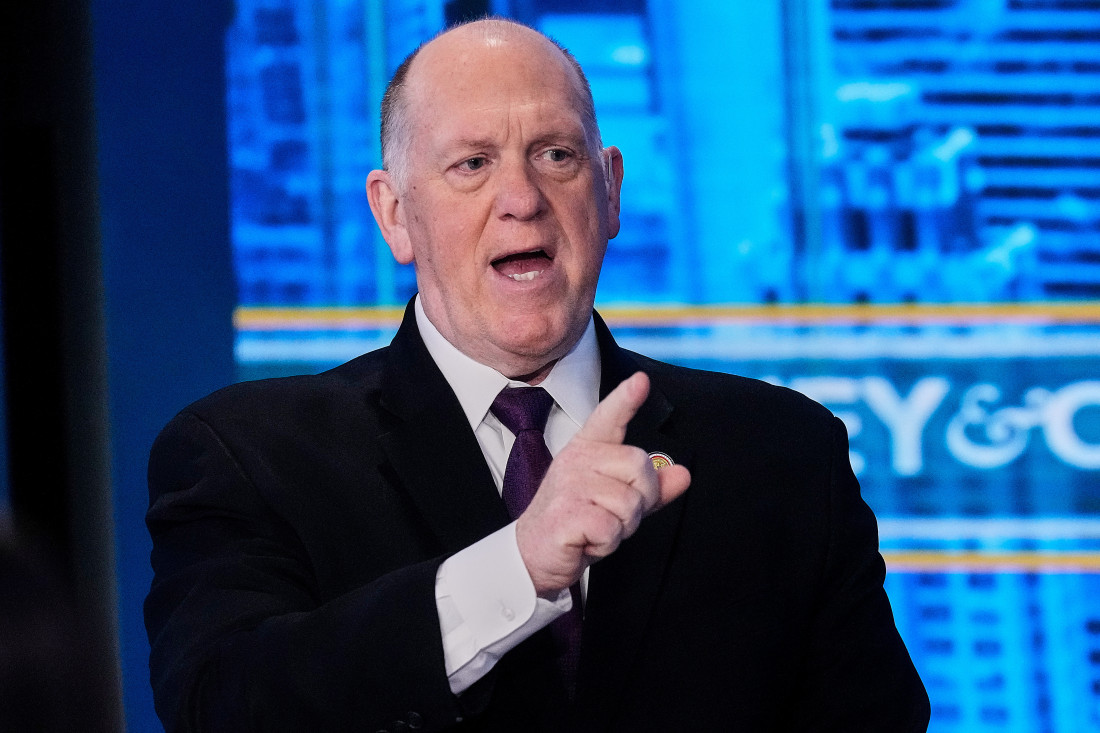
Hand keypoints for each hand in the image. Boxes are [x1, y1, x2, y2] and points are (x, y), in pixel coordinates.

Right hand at [515, 372, 690, 595]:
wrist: (534, 555)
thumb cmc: (578, 523)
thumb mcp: (618, 501)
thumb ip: (651, 487)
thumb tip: (683, 474)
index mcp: (588, 450)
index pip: (608, 418)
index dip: (625, 399)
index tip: (641, 381)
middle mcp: (576, 460)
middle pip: (640, 465)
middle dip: (641, 499)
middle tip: (615, 515)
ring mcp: (568, 485)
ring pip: (630, 502)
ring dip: (623, 527)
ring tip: (597, 529)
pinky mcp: (565, 514)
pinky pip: (612, 527)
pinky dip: (607, 543)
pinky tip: (587, 541)